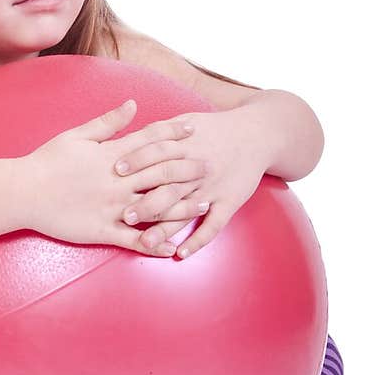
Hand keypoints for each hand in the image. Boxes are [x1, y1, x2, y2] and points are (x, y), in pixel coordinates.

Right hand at [22, 98, 205, 251]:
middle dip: (188, 168)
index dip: (174, 134)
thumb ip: (108, 122)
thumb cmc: (47, 161)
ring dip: (182, 207)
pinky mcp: (102, 230)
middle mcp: (117, 181)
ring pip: (154, 207)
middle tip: (210, 165)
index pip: (150, 141)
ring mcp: (112, 208)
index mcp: (112, 156)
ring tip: (205, 205)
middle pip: (161, 172)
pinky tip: (173, 248)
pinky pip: (133, 240)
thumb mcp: (77, 135)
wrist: (23, 192)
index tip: (195, 129)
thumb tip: (133, 104)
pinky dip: (154, 244)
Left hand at [113, 106, 267, 257]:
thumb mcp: (188, 121)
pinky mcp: (229, 202)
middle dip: (147, 201)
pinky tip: (181, 254)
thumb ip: (159, 131)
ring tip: (145, 243)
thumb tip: (127, 136)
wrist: (258, 134)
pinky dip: (199, 240)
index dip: (137, 160)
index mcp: (187, 146)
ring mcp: (214, 188)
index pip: (158, 152)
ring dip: (166, 228)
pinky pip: (214, 225)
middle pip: (170, 186)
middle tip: (124, 215)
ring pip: (186, 211)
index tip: (116, 170)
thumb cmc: (216, 129)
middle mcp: (198, 170)